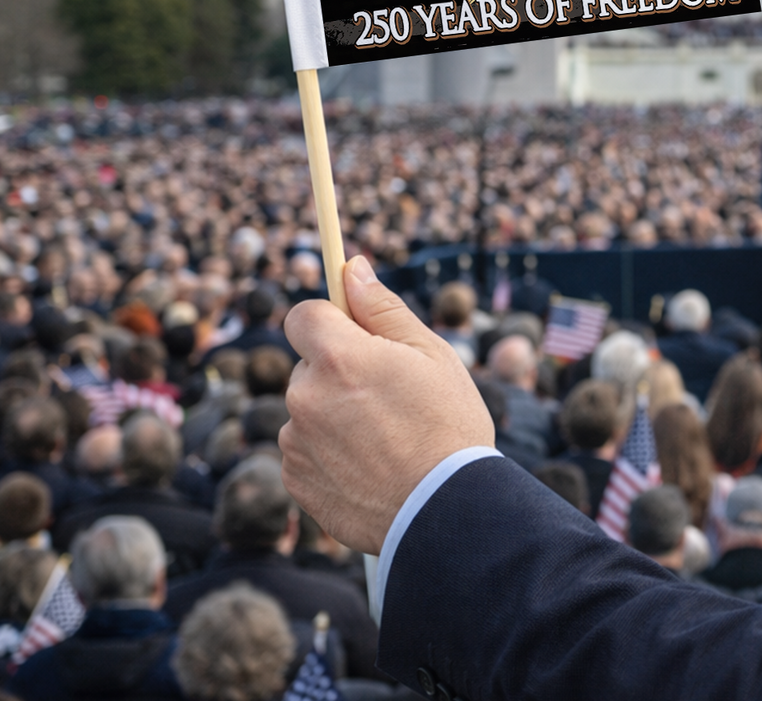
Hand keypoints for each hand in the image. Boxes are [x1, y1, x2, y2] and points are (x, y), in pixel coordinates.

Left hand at [280, 256, 493, 553]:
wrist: (445, 512)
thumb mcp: (429, 353)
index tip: (353, 332)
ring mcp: (296, 443)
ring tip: (385, 438)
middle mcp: (305, 397)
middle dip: (338, 371)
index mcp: (338, 358)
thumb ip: (383, 308)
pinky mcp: (296, 481)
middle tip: (388, 395)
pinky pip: (306, 450)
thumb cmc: (447, 424)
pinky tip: (370, 466)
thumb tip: (351, 268)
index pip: (302, 315)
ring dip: (333, 414)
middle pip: (309, 365)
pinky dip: (329, 453)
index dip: (329, 320)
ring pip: (308, 410)